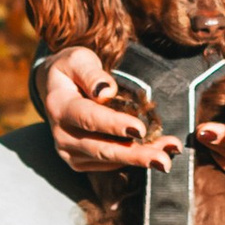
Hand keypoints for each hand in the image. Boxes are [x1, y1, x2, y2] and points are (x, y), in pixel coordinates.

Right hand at [41, 46, 174, 176]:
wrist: (56, 89)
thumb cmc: (73, 70)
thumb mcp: (78, 59)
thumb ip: (91, 73)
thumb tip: (106, 91)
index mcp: (59, 106)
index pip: (89, 118)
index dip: (114, 124)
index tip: (140, 128)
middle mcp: (61, 134)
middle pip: (101, 148)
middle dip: (134, 155)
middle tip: (162, 161)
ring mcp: (69, 151)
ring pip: (109, 160)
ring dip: (140, 158)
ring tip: (168, 155)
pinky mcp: (80, 162)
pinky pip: (110, 164)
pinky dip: (134, 159)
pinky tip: (158, 152)